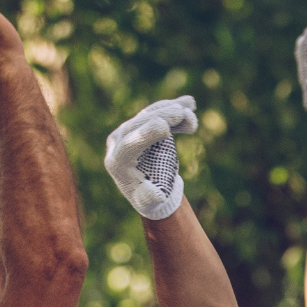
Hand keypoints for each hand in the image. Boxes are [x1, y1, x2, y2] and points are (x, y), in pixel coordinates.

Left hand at [105, 97, 198, 221]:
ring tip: (190, 110)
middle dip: (160, 116)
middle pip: (139, 124)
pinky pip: (157, 112)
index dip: (145, 134)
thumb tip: (155, 195)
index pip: (128, 145)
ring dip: (170, 110)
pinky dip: (173, 107)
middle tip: (180, 112)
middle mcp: (119, 142)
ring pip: (149, 114)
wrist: (150, 187)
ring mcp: (129, 130)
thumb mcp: (149, 203)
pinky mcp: (142, 123)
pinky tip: (189, 103)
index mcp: (117, 162)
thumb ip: (150, 199)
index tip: (165, 127)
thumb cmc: (148, 198)